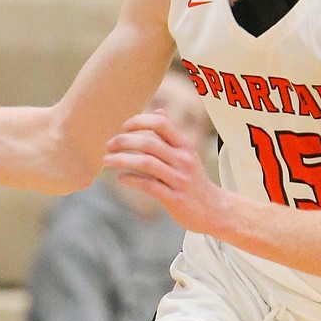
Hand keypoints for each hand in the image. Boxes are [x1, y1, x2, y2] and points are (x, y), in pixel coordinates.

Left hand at [104, 109, 221, 229]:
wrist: (214, 209)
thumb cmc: (194, 179)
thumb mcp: (187, 154)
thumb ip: (171, 134)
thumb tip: (158, 111)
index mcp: (185, 146)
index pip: (161, 124)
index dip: (139, 122)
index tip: (123, 127)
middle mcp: (183, 160)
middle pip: (149, 144)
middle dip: (124, 142)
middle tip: (108, 145)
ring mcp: (179, 180)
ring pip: (147, 164)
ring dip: (123, 160)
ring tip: (107, 160)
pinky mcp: (175, 199)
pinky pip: (149, 186)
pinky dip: (132, 180)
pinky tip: (121, 178)